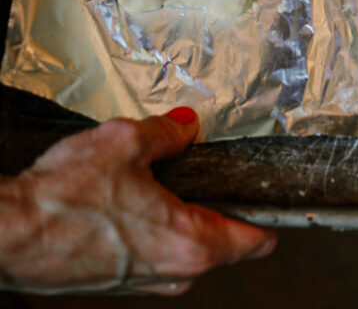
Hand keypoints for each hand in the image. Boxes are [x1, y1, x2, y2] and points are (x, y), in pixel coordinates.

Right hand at [0, 109, 275, 294]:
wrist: (12, 233)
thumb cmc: (66, 199)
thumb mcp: (126, 142)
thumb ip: (167, 134)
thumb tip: (186, 127)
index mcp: (189, 243)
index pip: (253, 241)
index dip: (270, 217)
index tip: (279, 201)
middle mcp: (172, 274)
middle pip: (220, 243)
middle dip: (217, 206)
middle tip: (210, 170)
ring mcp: (143, 283)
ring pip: (184, 249)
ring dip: (181, 216)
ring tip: (160, 179)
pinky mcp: (116, 283)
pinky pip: (152, 253)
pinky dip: (152, 227)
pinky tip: (128, 199)